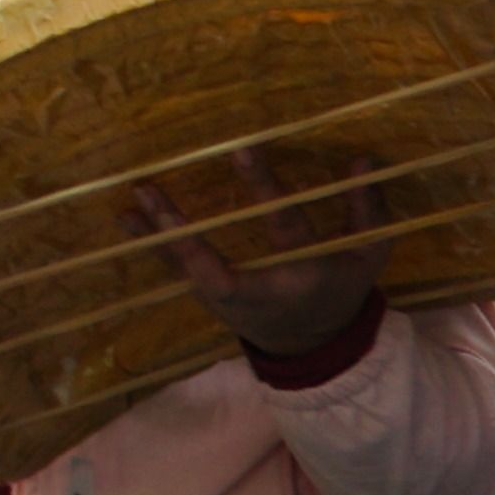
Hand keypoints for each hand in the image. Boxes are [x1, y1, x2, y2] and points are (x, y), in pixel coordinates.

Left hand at [133, 162, 381, 358]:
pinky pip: (178, 268)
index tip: (241, 150)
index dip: (265, 189)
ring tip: (135, 198)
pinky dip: (154, 244)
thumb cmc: (340, 289)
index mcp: (303, 272)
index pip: (283, 225)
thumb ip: (368, 210)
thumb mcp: (367, 255)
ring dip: (158, 234)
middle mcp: (258, 289)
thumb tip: (362, 160)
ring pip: (186, 267)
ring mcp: (227, 298)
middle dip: (183, 233)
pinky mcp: (210, 297)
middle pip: (214, 265)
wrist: (313, 344)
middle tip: (154, 195)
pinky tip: (127, 218)